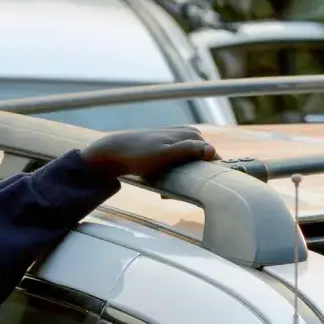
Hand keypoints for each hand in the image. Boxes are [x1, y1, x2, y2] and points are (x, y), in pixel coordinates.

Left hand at [80, 128, 215, 179]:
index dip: (208, 171)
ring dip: (183, 174)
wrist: (111, 153)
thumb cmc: (138, 156)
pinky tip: (162, 179)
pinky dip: (173, 170)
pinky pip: (178, 159)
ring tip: (168, 186)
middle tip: (181, 189)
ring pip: (189, 160)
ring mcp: (176, 138)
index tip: (200, 186)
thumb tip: (212, 150)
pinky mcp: (166, 144)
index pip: (212, 154)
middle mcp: (187, 133)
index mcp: (191, 134)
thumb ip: (188, 151)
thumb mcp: (164, 155)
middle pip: (201, 157)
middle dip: (194, 174)